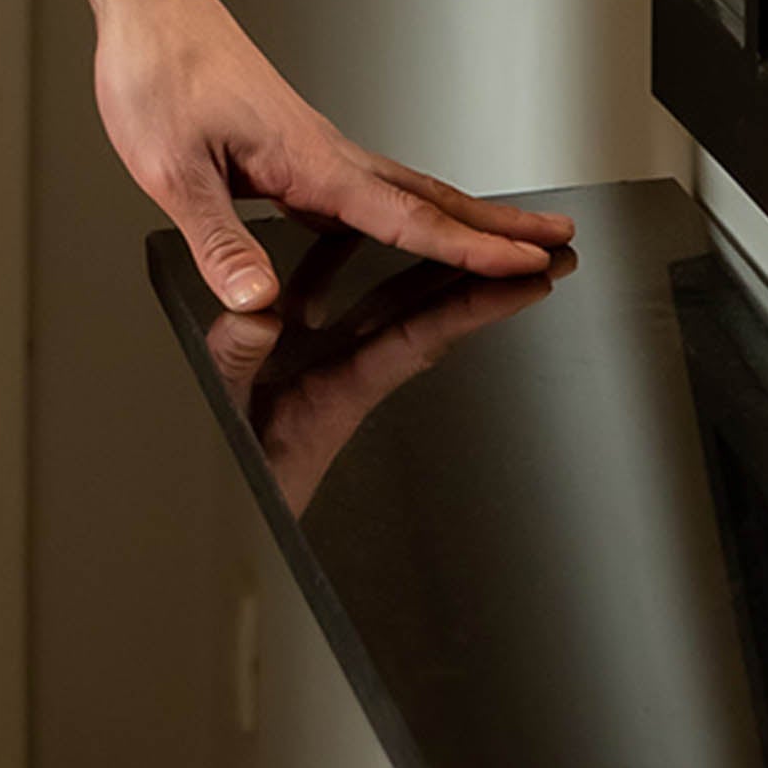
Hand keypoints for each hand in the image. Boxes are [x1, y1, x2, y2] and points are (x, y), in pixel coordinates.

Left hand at [94, 0, 572, 312]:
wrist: (149, 8)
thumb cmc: (156, 72)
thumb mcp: (171, 171)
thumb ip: (219, 241)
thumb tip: (256, 301)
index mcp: (307, 160)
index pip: (404, 217)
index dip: (467, 248)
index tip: (525, 263)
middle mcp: (323, 152)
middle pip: (428, 198)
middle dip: (495, 227)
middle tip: (560, 243)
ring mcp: (312, 149)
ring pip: (402, 190)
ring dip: (457, 218)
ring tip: (504, 241)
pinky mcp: (291, 148)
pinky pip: (361, 191)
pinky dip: (399, 214)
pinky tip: (394, 233)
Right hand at [202, 225, 560, 513]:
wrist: (228, 530)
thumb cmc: (232, 486)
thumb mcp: (223, 413)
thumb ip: (240, 361)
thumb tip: (261, 311)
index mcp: (339, 392)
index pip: (420, 338)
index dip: (476, 306)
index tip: (528, 277)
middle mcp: (346, 380)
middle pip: (427, 321)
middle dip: (484, 284)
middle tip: (544, 250)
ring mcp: (328, 374)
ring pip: (393, 312)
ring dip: (435, 276)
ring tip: (476, 237)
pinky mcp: (304, 371)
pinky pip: (347, 313)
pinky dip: (362, 277)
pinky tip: (357, 249)